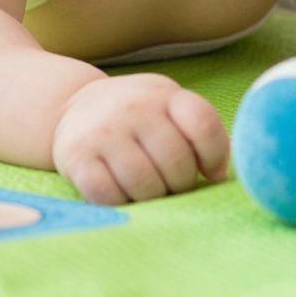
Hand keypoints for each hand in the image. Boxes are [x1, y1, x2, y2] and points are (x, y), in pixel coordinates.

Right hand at [51, 74, 228, 204]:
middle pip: (177, 162)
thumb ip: (198, 131)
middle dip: (181, 184)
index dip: (215, 157)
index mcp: (166, 95)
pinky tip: (123, 192)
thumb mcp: (169, 106)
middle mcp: (135, 107)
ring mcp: (104, 131)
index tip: (210, 173)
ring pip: (144, 183)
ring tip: (149, 190)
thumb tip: (220, 176)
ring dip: (153, 197)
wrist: (75, 105)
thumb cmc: (138, 115)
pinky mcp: (77, 155)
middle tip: (172, 184)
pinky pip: (108, 194)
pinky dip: (121, 201)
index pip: (203, 124)